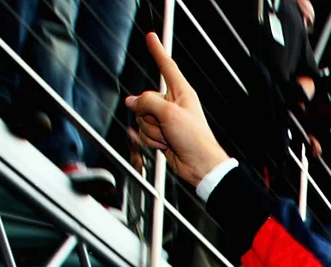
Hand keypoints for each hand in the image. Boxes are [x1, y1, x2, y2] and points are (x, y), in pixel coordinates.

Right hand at [123, 33, 229, 188]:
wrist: (198, 165)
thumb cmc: (194, 138)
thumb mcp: (169, 113)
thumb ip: (147, 102)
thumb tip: (132, 102)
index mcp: (181, 92)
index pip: (166, 66)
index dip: (157, 51)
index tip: (151, 37)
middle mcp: (172, 103)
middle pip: (144, 98)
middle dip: (149, 115)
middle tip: (166, 126)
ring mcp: (165, 119)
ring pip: (141, 117)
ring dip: (151, 131)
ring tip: (168, 137)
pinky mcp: (160, 133)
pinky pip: (144, 132)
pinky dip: (151, 140)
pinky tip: (165, 145)